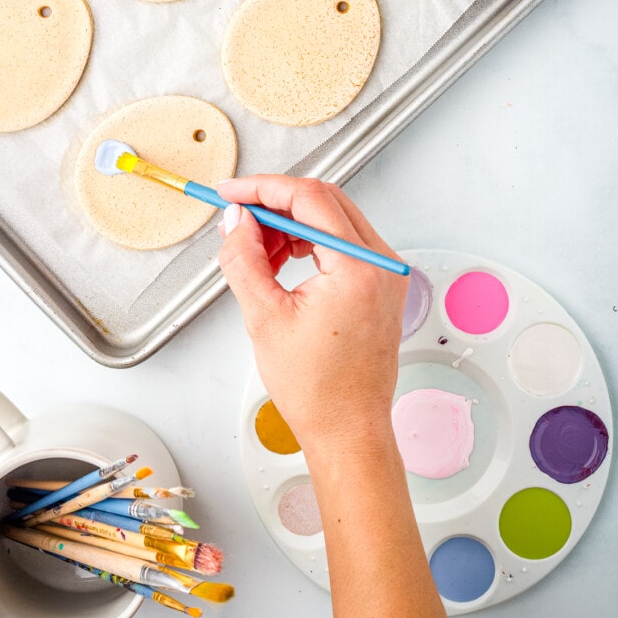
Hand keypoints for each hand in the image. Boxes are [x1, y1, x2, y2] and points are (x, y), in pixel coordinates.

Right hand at [217, 175, 408, 457]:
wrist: (347, 429)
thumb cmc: (316, 389)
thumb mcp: (264, 317)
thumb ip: (244, 259)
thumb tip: (235, 220)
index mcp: (359, 268)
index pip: (309, 198)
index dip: (263, 188)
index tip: (232, 191)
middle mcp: (381, 264)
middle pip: (324, 201)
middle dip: (275, 204)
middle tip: (237, 218)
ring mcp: (386, 273)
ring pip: (332, 219)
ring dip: (290, 224)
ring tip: (255, 251)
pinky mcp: (380, 284)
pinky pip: (342, 242)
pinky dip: (308, 242)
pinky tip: (280, 262)